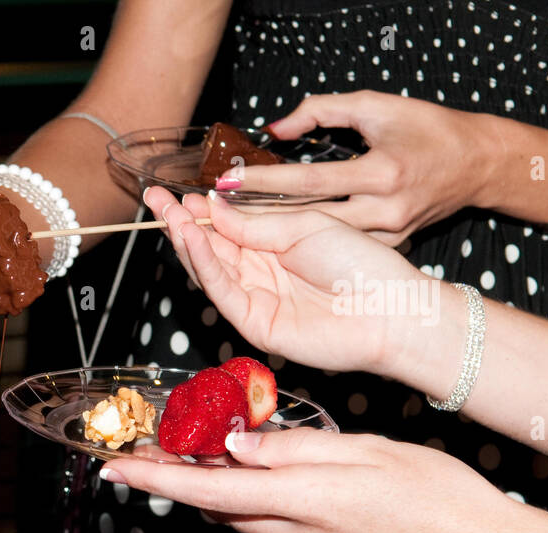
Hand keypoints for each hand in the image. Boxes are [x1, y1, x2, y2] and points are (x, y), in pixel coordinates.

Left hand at [101, 428, 518, 532]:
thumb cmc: (438, 495)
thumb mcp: (365, 452)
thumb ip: (293, 450)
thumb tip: (236, 447)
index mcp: (302, 502)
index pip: (207, 489)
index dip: (156, 479)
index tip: (114, 468)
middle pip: (220, 507)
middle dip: (185, 479)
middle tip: (164, 445)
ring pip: (249, 519)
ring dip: (226, 491)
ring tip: (221, 452)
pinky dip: (270, 506)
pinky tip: (290, 484)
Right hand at [146, 185, 455, 382]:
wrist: (392, 310)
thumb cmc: (361, 265)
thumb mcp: (305, 227)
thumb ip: (255, 224)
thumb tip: (213, 208)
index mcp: (275, 247)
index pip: (226, 227)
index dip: (198, 210)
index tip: (173, 191)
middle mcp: (261, 274)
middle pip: (210, 247)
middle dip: (181, 222)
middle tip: (155, 198)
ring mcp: (255, 300)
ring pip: (210, 268)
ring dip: (187, 240)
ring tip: (169, 213)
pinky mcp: (254, 325)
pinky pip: (222, 291)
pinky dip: (205, 264)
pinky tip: (192, 238)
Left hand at [218, 91, 497, 243]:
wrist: (478, 165)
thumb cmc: (430, 129)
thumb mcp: (379, 107)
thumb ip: (324, 112)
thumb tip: (276, 128)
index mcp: (383, 172)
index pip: (308, 182)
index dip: (263, 182)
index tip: (226, 182)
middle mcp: (384, 209)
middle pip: (305, 219)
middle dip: (254, 217)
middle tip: (211, 212)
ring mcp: (386, 233)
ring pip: (317, 238)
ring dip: (272, 234)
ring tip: (228, 226)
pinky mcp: (388, 245)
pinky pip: (336, 244)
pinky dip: (304, 241)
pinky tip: (267, 238)